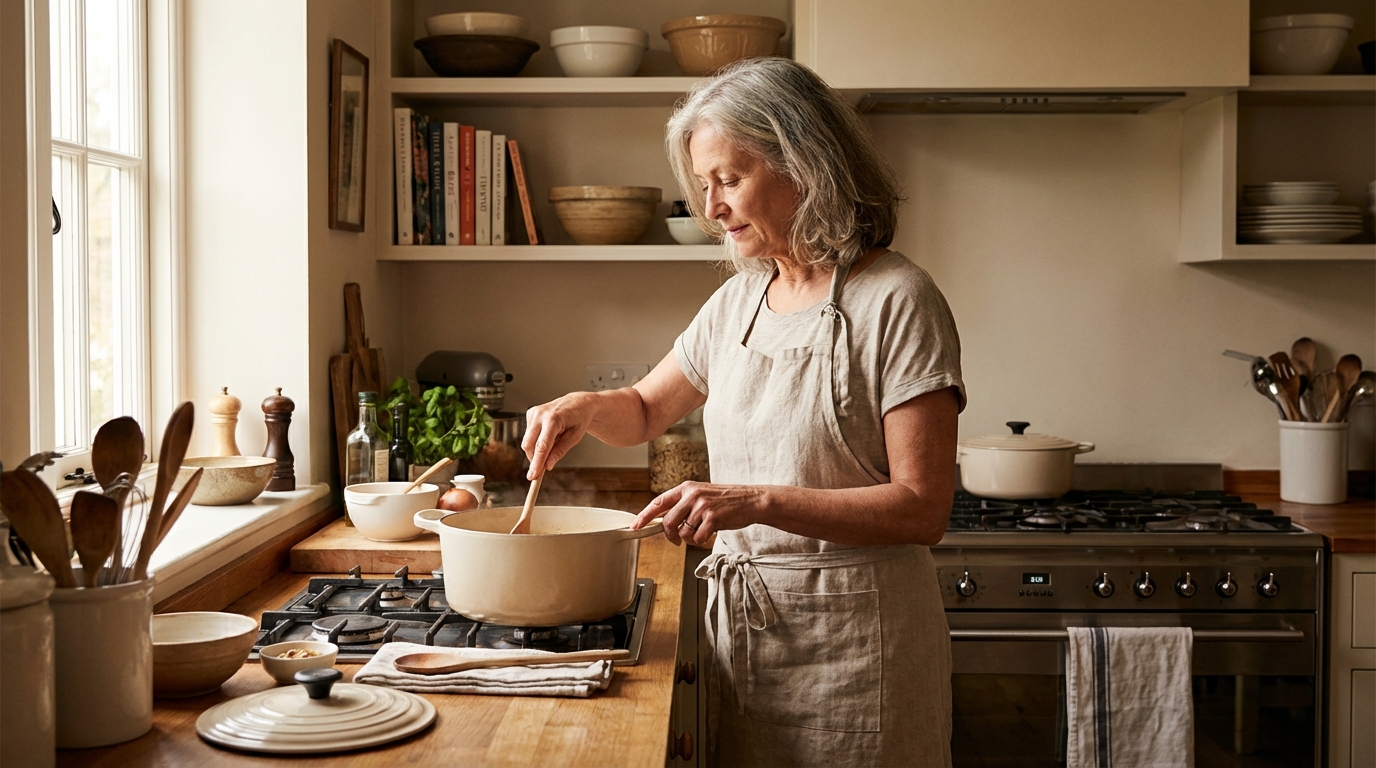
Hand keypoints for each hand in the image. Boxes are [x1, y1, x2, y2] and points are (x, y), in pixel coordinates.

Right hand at [522, 393, 596, 479]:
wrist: (578, 402)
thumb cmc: (579, 418)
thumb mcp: (575, 437)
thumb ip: (560, 451)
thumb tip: (548, 466)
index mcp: (553, 419)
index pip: (542, 446)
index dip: (536, 463)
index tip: (533, 476)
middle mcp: (540, 414)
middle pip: (529, 445)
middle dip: (534, 459)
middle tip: (541, 470)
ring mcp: (533, 412)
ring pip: (527, 441)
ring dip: (537, 449)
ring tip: (554, 441)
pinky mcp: (530, 413)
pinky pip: (528, 435)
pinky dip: (536, 440)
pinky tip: (549, 434)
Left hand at [633, 482, 763, 545]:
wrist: (751, 500)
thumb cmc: (726, 501)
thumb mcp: (702, 495)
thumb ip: (684, 504)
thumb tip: (665, 521)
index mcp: (687, 487)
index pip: (659, 501)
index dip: (645, 515)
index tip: (635, 525)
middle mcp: (692, 495)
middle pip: (668, 521)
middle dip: (670, 535)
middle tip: (677, 540)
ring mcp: (702, 506)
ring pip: (683, 532)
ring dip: (689, 539)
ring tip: (701, 533)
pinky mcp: (713, 518)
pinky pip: (697, 538)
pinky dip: (701, 541)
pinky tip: (709, 534)